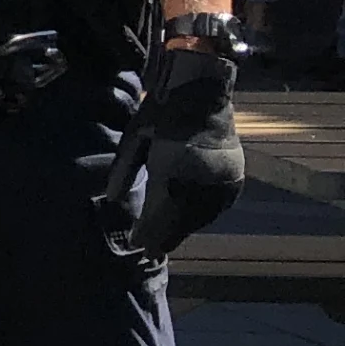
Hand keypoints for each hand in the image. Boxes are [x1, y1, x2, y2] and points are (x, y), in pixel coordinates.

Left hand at [127, 45, 243, 264]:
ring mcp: (222, 177)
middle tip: (149, 252)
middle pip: (182, 219)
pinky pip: (218, 206)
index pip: (161, 212)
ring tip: (166, 242)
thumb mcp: (134, 138)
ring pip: (202, 215)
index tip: (137, 246)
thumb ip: (123, 170)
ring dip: (184, 230)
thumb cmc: (160, 113)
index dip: (150, 233)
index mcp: (174, 166)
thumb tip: (111, 199)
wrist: (202, 94)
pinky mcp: (235, 175)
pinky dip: (202, 217)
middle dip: (165, 237)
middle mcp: (201, 176)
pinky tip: (189, 223)